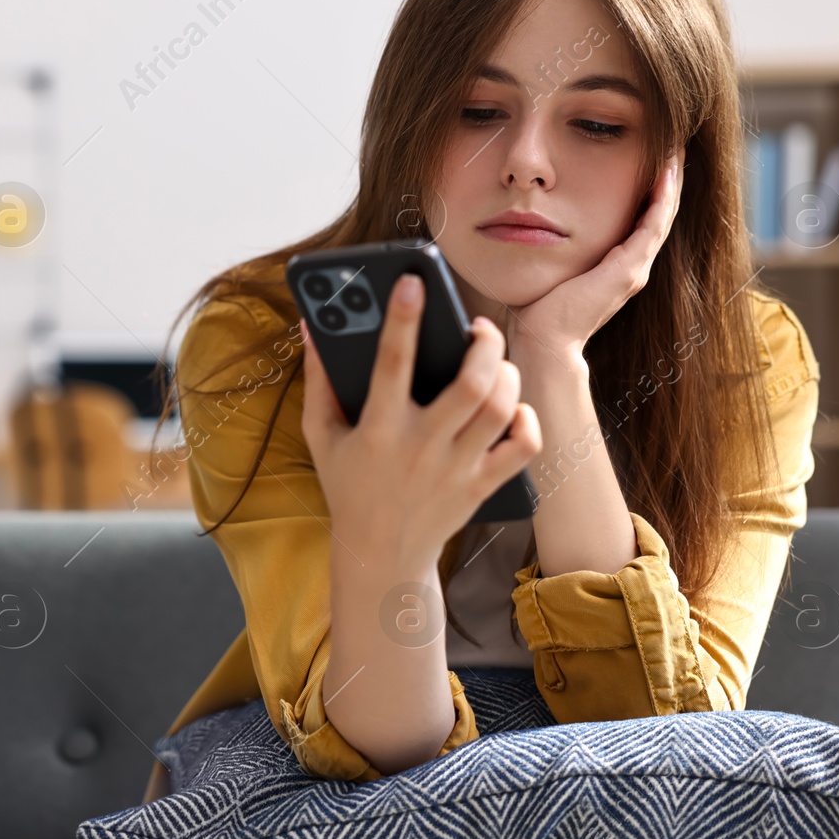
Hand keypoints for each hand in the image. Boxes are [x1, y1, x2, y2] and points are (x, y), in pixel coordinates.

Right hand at [300, 272, 542, 567]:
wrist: (380, 556)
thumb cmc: (349, 486)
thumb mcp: (322, 434)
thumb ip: (318, 379)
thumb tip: (313, 325)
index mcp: (379, 429)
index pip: (392, 364)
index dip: (403, 319)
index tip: (413, 282)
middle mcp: (422, 448)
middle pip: (471, 385)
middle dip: (483, 344)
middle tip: (477, 327)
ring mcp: (457, 469)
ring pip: (500, 408)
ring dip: (506, 373)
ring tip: (493, 361)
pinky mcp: (482, 486)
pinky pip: (522, 446)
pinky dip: (525, 418)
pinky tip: (511, 406)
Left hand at [507, 148, 685, 361]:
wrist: (546, 340)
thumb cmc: (542, 307)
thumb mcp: (558, 266)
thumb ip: (561, 248)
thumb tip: (541, 222)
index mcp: (619, 265)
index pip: (644, 220)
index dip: (652, 190)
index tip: (654, 159)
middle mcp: (634, 266)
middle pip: (660, 214)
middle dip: (667, 180)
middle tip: (674, 146)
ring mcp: (635, 269)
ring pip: (662, 216)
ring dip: (672, 183)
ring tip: (676, 151)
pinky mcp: (628, 269)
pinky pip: (653, 225)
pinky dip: (662, 198)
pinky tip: (665, 171)